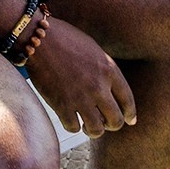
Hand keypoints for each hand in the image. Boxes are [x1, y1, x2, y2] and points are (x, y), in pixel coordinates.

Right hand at [25, 19, 135, 137]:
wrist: (39, 39)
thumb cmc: (65, 38)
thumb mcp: (93, 49)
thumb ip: (104, 69)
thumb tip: (109, 88)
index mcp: (109, 70)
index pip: (128, 100)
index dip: (130, 113)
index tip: (130, 120)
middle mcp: (98, 87)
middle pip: (116, 120)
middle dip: (112, 125)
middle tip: (106, 123)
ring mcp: (80, 98)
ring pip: (96, 130)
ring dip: (93, 130)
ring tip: (88, 125)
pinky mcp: (61, 105)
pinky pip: (73, 128)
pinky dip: (73, 126)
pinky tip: (70, 119)